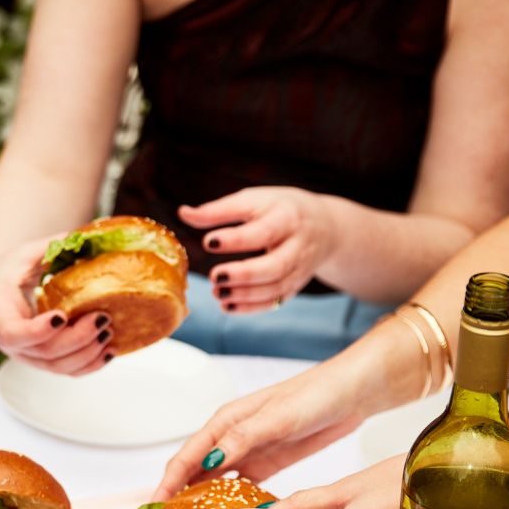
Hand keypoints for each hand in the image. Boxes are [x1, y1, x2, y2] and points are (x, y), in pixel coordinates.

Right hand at [0, 237, 113, 375]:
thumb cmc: (8, 271)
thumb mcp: (24, 253)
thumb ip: (53, 246)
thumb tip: (90, 237)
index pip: (13, 332)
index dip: (38, 331)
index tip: (61, 316)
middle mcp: (10, 339)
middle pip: (44, 352)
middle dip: (77, 339)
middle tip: (102, 318)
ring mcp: (25, 354)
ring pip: (56, 367)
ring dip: (87, 354)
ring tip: (109, 333)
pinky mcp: (40, 361)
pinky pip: (65, 372)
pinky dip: (89, 366)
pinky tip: (109, 351)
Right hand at [153, 361, 364, 500]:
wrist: (351, 393)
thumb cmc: (314, 395)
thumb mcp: (278, 416)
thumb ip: (243, 437)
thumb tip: (210, 460)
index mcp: (226, 422)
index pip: (186, 457)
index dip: (167, 483)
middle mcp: (231, 437)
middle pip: (194, 472)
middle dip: (178, 498)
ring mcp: (248, 452)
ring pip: (215, 482)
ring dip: (202, 504)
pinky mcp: (267, 463)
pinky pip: (241, 487)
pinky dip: (232, 504)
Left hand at [178, 187, 338, 312]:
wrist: (325, 226)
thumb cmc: (279, 209)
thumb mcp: (253, 200)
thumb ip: (219, 210)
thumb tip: (183, 213)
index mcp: (287, 216)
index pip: (263, 231)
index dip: (236, 239)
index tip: (208, 242)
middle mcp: (298, 245)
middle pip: (276, 266)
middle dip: (244, 274)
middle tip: (213, 276)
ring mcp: (299, 268)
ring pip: (276, 288)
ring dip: (244, 295)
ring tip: (216, 292)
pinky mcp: (295, 286)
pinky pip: (276, 302)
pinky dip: (251, 308)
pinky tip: (227, 306)